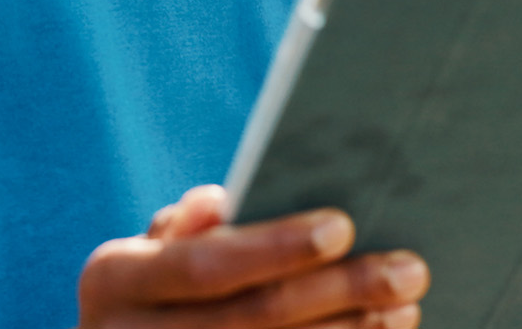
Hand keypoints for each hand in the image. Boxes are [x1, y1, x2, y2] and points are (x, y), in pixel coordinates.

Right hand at [78, 185, 426, 328]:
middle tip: (408, 269)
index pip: (206, 264)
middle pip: (253, 317)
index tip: (343, 226)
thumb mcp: (148, 250)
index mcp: (113, 281)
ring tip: (405, 307)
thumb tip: (222, 204)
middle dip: (339, 293)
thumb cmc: (153, 289)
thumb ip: (186, 226)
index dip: (274, 247)